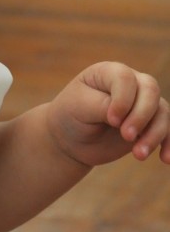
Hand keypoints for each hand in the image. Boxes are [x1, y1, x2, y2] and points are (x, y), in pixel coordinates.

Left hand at [47, 62, 169, 168]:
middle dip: (141, 115)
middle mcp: (131, 83)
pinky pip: (168, 130)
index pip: (125, 78)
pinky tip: (165, 160)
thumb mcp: (79, 108)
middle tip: (127, 136)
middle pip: (150, 91)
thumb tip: (128, 114)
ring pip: (162, 112)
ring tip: (139, 156)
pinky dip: (169, 144)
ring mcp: (143, 103)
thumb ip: (103, 106)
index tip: (111, 120)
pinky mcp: (150, 123)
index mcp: (109, 72)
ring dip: (155, 134)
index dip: (123, 99)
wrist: (72, 138)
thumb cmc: (71, 116)